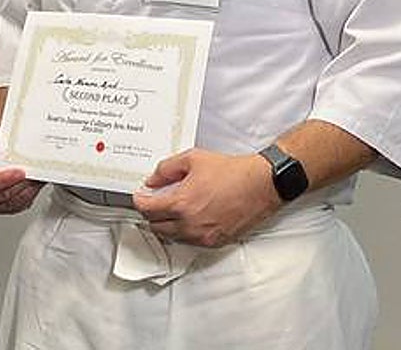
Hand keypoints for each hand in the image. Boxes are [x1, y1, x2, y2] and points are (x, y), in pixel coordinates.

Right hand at [0, 131, 44, 214]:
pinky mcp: (6, 206)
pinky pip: (17, 206)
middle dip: (15, 184)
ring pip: (9, 203)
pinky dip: (27, 196)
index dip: (1, 180)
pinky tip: (30, 186)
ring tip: (31, 178)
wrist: (6, 154)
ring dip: (23, 191)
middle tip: (27, 173)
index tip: (18, 172)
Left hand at [131, 148, 281, 247]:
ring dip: (167, 224)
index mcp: (181, 203)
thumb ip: (167, 169)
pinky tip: (190, 218)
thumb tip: (153, 181)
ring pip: (171, 236)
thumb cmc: (233, 172)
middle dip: (152, 213)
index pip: (147, 209)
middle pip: (155, 226)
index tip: (140, 196)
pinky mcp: (214, 242)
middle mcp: (189, 224)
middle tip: (156, 201)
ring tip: (173, 209)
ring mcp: (201, 236)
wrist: (261, 185)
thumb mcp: (194, 158)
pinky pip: (189, 241)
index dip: (140, 201)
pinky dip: (184, 231)